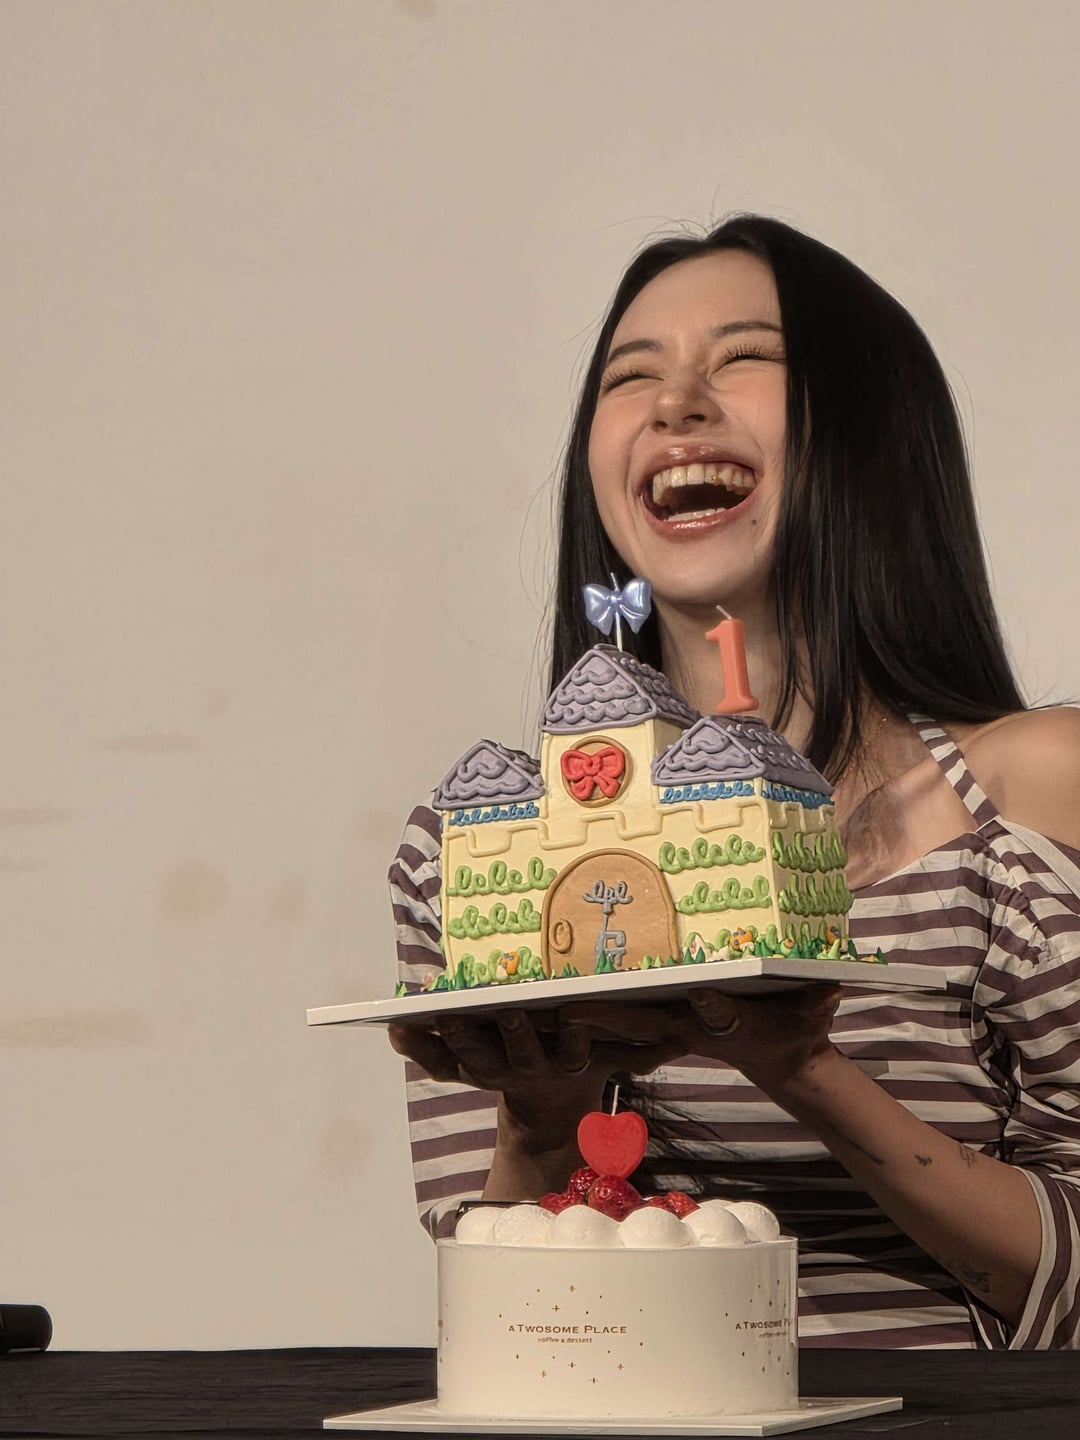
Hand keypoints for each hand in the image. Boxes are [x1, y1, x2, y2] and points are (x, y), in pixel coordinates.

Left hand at [388, 1007, 683, 1151]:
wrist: (554, 1113)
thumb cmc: (594, 1060)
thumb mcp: (629, 1053)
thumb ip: (658, 1038)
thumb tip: (707, 1013)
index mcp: (571, 1064)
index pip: (573, 1049)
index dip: (570, 1036)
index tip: (569, 1013)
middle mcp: (530, 1070)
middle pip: (513, 1055)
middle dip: (502, 1035)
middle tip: (489, 1012)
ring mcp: (496, 1071)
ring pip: (470, 1059)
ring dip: (448, 1039)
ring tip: (422, 1016)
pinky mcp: (468, 1069)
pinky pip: (438, 1062)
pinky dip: (415, 1048)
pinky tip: (392, 1030)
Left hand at [565, 983, 841, 1096]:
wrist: (780, 1056)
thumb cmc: (797, 1030)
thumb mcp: (810, 1013)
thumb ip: (816, 1001)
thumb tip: (830, 988)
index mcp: (724, 1025)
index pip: (710, 1017)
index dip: (701, 1008)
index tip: (693, 996)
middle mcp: (686, 1027)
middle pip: (640, 1024)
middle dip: (604, 1017)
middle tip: (565, 1010)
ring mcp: (668, 1028)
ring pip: (616, 1023)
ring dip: (580, 1018)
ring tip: (536, 1006)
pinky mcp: (656, 1025)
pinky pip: (615, 1021)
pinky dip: (585, 1015)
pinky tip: (549, 1007)